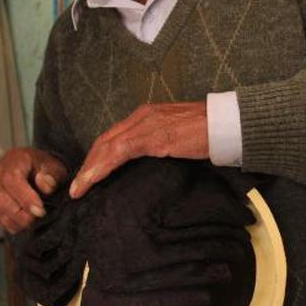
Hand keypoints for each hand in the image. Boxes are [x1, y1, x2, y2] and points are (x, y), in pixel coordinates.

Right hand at [0, 148, 68, 233]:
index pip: (13, 179)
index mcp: (16, 158)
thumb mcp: (56, 168)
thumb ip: (53, 176)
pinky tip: (24, 225)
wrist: (38, 167)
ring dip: (14, 220)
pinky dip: (10, 223)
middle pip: (0, 196)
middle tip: (36, 219)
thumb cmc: (47, 168)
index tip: (40, 210)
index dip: (25, 197)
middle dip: (19, 213)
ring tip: (32, 223)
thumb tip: (44, 186)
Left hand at [70, 101, 208, 198]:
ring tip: (78, 189)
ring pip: (107, 146)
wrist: (227, 124)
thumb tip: (150, 163)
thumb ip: (160, 145)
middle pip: (105, 141)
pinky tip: (92, 180)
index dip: (97, 156)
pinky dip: (101, 168)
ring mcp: (146, 124)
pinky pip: (118, 152)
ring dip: (89, 169)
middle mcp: (141, 116)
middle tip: (77, 186)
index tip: (87, 175)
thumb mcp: (177, 138)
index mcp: (146, 115)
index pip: (114, 136)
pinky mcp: (153, 136)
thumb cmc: (209, 133)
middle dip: (88, 164)